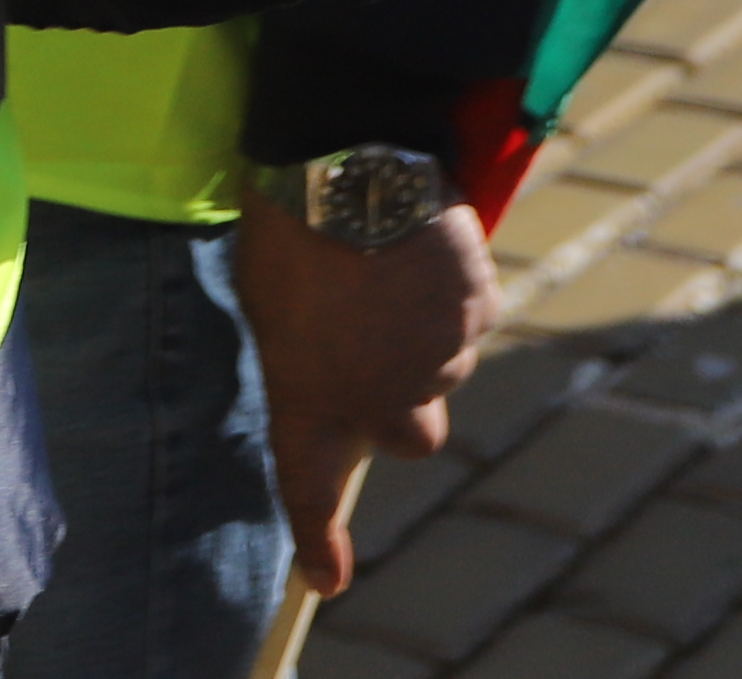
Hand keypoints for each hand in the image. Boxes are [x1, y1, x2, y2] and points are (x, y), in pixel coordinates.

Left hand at [230, 198, 496, 590]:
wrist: (351, 160)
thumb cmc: (285, 224)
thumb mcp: (264, 299)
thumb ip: (298, 353)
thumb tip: (320, 361)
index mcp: (311, 400)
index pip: (308, 491)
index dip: (317, 542)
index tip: (327, 580)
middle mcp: (382, 400)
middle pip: (412, 436)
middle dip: (400, 402)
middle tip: (375, 345)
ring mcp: (438, 358)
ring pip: (444, 369)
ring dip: (423, 338)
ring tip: (389, 272)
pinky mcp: (477, 311)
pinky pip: (469, 317)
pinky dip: (452, 296)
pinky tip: (421, 251)